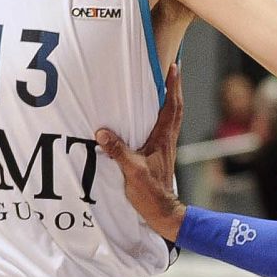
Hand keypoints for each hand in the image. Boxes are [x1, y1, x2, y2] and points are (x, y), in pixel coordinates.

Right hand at [96, 66, 185, 241]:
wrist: (162, 211)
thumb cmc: (149, 192)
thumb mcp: (131, 170)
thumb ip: (118, 151)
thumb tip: (102, 132)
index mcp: (162, 138)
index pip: (171, 107)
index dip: (173, 86)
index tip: (174, 66)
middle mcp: (167, 139)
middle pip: (175, 106)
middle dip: (174, 86)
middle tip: (173, 67)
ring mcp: (165, 145)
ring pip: (172, 116)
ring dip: (170, 98)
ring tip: (165, 83)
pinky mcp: (161, 153)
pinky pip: (165, 126)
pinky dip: (163, 113)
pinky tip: (153, 113)